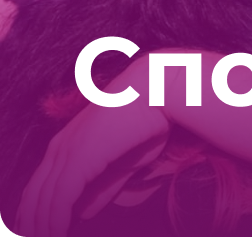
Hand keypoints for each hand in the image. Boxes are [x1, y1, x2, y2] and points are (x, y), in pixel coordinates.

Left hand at [16, 59, 168, 236]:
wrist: (157, 93)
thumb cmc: (146, 122)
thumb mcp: (124, 164)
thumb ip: (103, 188)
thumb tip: (83, 212)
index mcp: (66, 146)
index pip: (38, 186)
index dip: (34, 212)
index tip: (34, 232)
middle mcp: (59, 149)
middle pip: (34, 195)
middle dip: (31, 223)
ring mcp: (67, 152)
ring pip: (43, 199)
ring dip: (41, 226)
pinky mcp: (79, 158)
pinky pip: (60, 196)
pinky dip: (55, 219)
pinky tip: (56, 234)